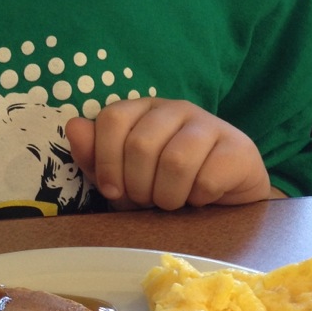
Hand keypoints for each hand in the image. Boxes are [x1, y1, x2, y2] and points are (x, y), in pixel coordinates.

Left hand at [66, 98, 272, 210]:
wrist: (225, 201)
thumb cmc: (167, 187)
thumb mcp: (124, 179)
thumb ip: (95, 157)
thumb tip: (73, 127)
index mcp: (143, 110)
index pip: (112, 119)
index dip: (106, 161)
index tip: (113, 190)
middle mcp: (176, 109)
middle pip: (141, 144)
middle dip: (138, 186)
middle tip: (149, 201)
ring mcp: (210, 124)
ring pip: (175, 161)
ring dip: (168, 196)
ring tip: (173, 202)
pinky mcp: (238, 147)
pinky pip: (207, 178)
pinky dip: (198, 199)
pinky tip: (202, 198)